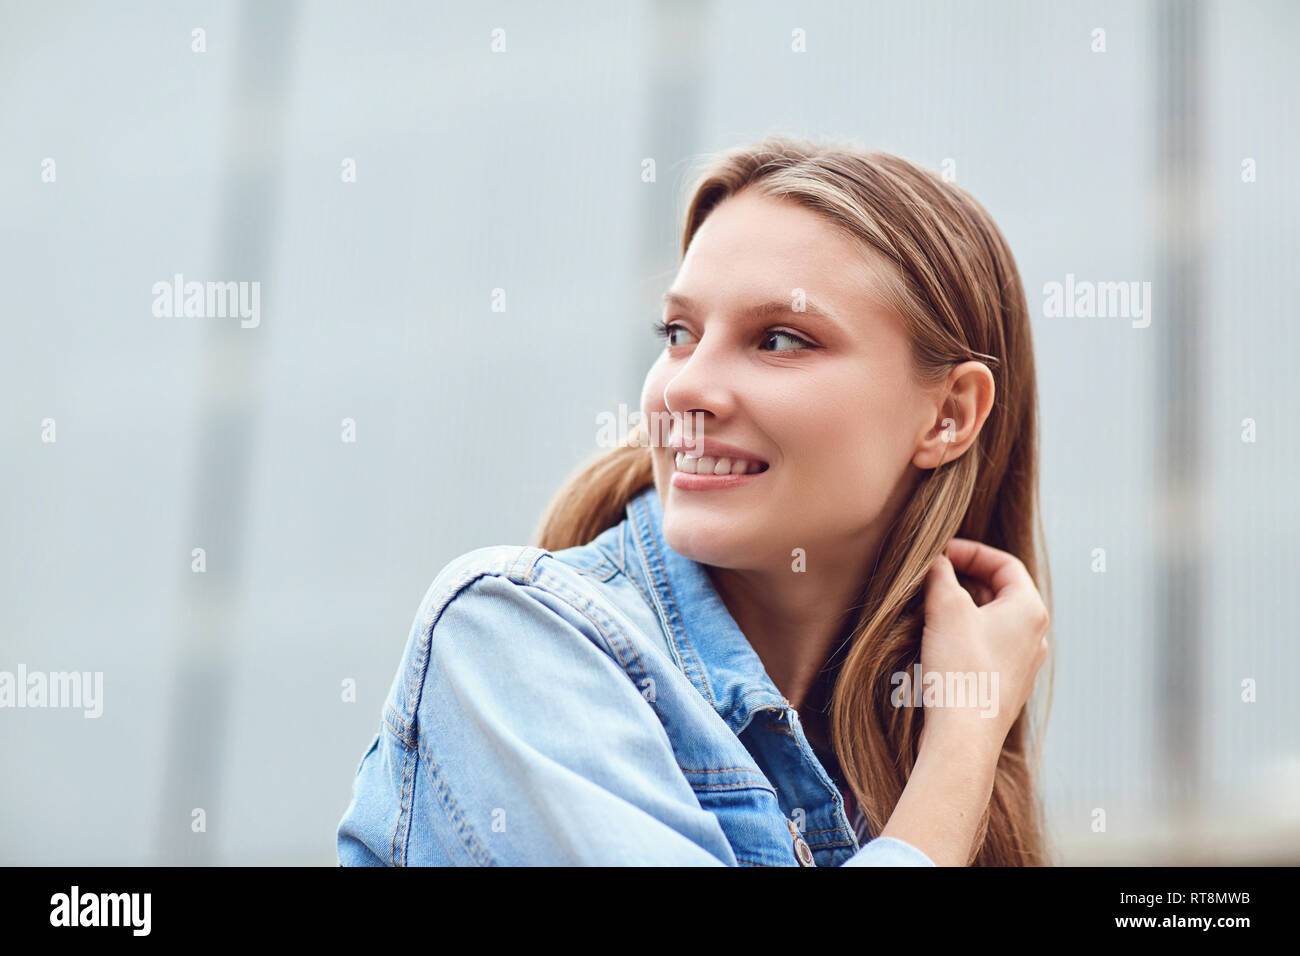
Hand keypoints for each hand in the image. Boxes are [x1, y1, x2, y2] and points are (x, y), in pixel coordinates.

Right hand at [914, 538, 1049, 755]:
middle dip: (963, 581)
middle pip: (999, 593)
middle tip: (931, 578)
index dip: (971, 552)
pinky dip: (962, 638)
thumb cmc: (960, 670)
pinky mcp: (1004, 689)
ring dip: (960, 610)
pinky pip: (985, 651)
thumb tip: (936, 561)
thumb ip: (940, 575)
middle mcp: (1034, 637)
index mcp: (1029, 611)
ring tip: (928, 609)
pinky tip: (935, 645)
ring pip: (990, 623)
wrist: (962, 736)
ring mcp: (1022, 666)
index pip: (1005, 564)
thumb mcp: (945, 607)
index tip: (940, 553)